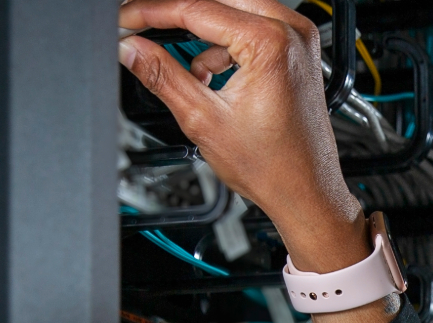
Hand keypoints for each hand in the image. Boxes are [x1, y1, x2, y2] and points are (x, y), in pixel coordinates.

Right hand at [116, 0, 369, 272]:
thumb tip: (132, 48)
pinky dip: (226, 45)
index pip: (195, 9)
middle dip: (175, 15)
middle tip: (142, 28)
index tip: (126, 18)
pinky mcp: (298, 51)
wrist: (306, 193)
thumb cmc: (274, 167)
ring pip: (233, 11)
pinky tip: (214, 76)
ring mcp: (298, 39)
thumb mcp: (203, 119)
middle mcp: (291, 31)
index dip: (151, 12)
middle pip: (216, 2)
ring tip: (190, 74)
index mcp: (269, 42)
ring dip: (202, 32)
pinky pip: (252, 28)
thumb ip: (161, 75)